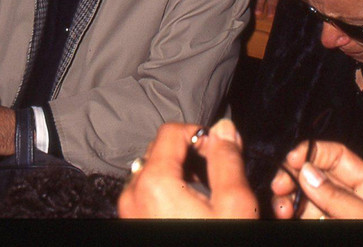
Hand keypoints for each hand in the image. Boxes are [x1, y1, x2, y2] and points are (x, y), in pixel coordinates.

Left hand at [118, 118, 258, 218]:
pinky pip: (146, 194)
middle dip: (189, 154)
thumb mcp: (233, 205)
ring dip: (178, 173)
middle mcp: (132, 193)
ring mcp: (128, 211)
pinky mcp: (131, 223)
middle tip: (216, 173)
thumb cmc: (217, 244)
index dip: (200, 135)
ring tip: (205, 195)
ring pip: (152, 172)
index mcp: (153, 181)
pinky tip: (190, 209)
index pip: (171, 131)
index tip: (219, 150)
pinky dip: (167, 192)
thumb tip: (224, 128)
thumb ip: (228, 161)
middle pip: (159, 150)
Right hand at [270, 140, 362, 218]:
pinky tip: (284, 216)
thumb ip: (338, 196)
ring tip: (281, 209)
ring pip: (302, 198)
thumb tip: (307, 172)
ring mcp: (334, 219)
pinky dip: (288, 213)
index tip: (293, 160)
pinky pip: (301, 218)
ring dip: (286, 198)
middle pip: (314, 176)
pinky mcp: (322, 231)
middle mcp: (349, 202)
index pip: (337, 157)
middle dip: (293, 176)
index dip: (313, 153)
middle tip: (279, 187)